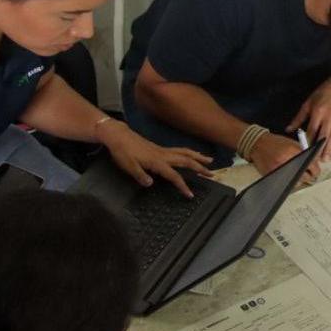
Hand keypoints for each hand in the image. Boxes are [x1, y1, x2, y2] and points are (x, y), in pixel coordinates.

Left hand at [96, 120, 212, 197]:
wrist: (118, 136)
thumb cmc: (122, 152)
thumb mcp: (128, 166)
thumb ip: (140, 175)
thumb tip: (150, 184)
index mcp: (157, 162)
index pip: (174, 176)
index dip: (183, 186)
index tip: (190, 195)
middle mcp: (164, 155)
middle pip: (186, 161)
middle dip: (200, 168)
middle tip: (212, 174)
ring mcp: (163, 150)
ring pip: (185, 153)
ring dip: (198, 157)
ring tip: (210, 160)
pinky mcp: (160, 148)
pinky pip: (180, 150)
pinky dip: (190, 152)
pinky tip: (192, 154)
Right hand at [250, 133, 320, 181]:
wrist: (259, 144)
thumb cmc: (276, 143)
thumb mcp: (293, 144)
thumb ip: (305, 153)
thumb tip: (316, 162)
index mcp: (294, 152)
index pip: (312, 166)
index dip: (316, 170)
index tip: (315, 171)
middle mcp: (287, 161)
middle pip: (306, 176)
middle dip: (308, 176)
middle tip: (308, 173)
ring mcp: (279, 169)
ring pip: (297, 182)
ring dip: (299, 179)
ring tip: (296, 173)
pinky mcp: (273, 175)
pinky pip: (286, 183)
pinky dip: (289, 181)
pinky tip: (288, 174)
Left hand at [288, 79, 330, 158]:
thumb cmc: (320, 96)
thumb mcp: (307, 105)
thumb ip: (298, 119)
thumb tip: (288, 129)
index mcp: (318, 111)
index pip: (313, 130)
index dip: (309, 141)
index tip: (305, 151)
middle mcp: (329, 116)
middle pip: (325, 135)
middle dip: (321, 149)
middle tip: (316, 160)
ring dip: (330, 149)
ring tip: (325, 159)